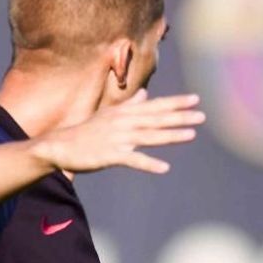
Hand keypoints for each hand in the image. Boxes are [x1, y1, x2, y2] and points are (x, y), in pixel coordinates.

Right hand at [34, 89, 205, 174]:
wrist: (60, 145)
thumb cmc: (88, 131)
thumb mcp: (110, 114)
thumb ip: (131, 105)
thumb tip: (145, 94)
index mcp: (124, 112)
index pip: (155, 105)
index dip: (175, 102)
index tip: (196, 99)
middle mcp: (123, 122)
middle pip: (156, 118)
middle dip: (179, 117)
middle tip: (201, 115)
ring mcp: (117, 138)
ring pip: (149, 136)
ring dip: (170, 135)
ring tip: (191, 135)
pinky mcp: (110, 155)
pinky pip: (133, 160)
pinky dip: (149, 164)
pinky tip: (164, 168)